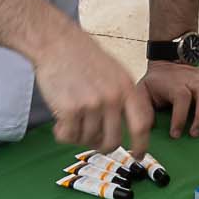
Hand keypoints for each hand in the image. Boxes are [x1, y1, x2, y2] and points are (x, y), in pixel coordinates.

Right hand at [33, 25, 152, 154]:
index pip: (142, 124)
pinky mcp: (71, 109)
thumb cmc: (82, 56)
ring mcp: (92, 104)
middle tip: (92, 141)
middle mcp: (113, 98)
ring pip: (87, 139)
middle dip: (101, 146)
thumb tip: (125, 128)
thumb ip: (121, 96)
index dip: (141, 144)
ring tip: (71, 117)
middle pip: (113, 141)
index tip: (138, 156)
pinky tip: (59, 121)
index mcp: (127, 87)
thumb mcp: (114, 71)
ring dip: (78, 135)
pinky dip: (63, 134)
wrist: (56, 42)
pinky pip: (69, 137)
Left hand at [143, 60, 198, 137]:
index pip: (181, 97)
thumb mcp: (142, 92)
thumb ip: (143, 109)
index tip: (175, 134)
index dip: (180, 117)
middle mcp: (193, 79)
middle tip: (195, 133)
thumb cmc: (156, 82)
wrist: (169, 61)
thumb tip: (148, 128)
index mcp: (174, 82)